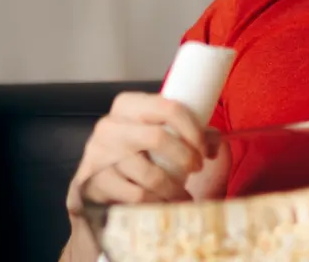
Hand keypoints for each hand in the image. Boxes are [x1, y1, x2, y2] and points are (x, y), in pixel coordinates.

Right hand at [66, 92, 218, 215]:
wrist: (100, 185)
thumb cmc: (138, 156)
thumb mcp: (163, 136)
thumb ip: (192, 133)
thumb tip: (214, 142)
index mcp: (128, 105)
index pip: (168, 107)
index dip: (193, 130)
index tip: (204, 149)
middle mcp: (110, 125)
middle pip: (158, 138)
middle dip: (185, 158)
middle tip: (196, 169)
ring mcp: (98, 154)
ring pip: (149, 174)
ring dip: (173, 189)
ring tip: (182, 194)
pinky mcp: (94, 182)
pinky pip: (135, 195)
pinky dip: (155, 202)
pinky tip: (161, 202)